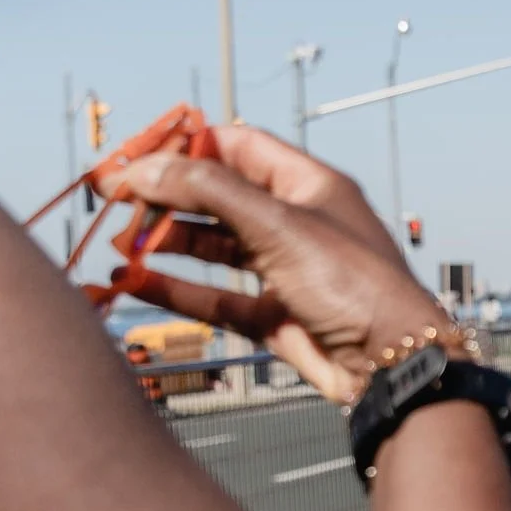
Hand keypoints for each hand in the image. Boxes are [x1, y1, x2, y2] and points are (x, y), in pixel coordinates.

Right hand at [121, 122, 458, 404]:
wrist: (392, 363)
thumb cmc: (355, 284)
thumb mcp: (278, 225)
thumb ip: (210, 192)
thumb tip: (147, 168)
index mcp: (309, 186)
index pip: (237, 147)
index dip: (186, 147)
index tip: (138, 155)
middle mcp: (298, 223)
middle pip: (220, 196)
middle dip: (169, 196)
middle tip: (118, 201)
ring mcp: (286, 271)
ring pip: (215, 247)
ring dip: (169, 241)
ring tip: (123, 239)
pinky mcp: (276, 317)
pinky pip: (216, 297)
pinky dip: (178, 289)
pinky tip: (137, 280)